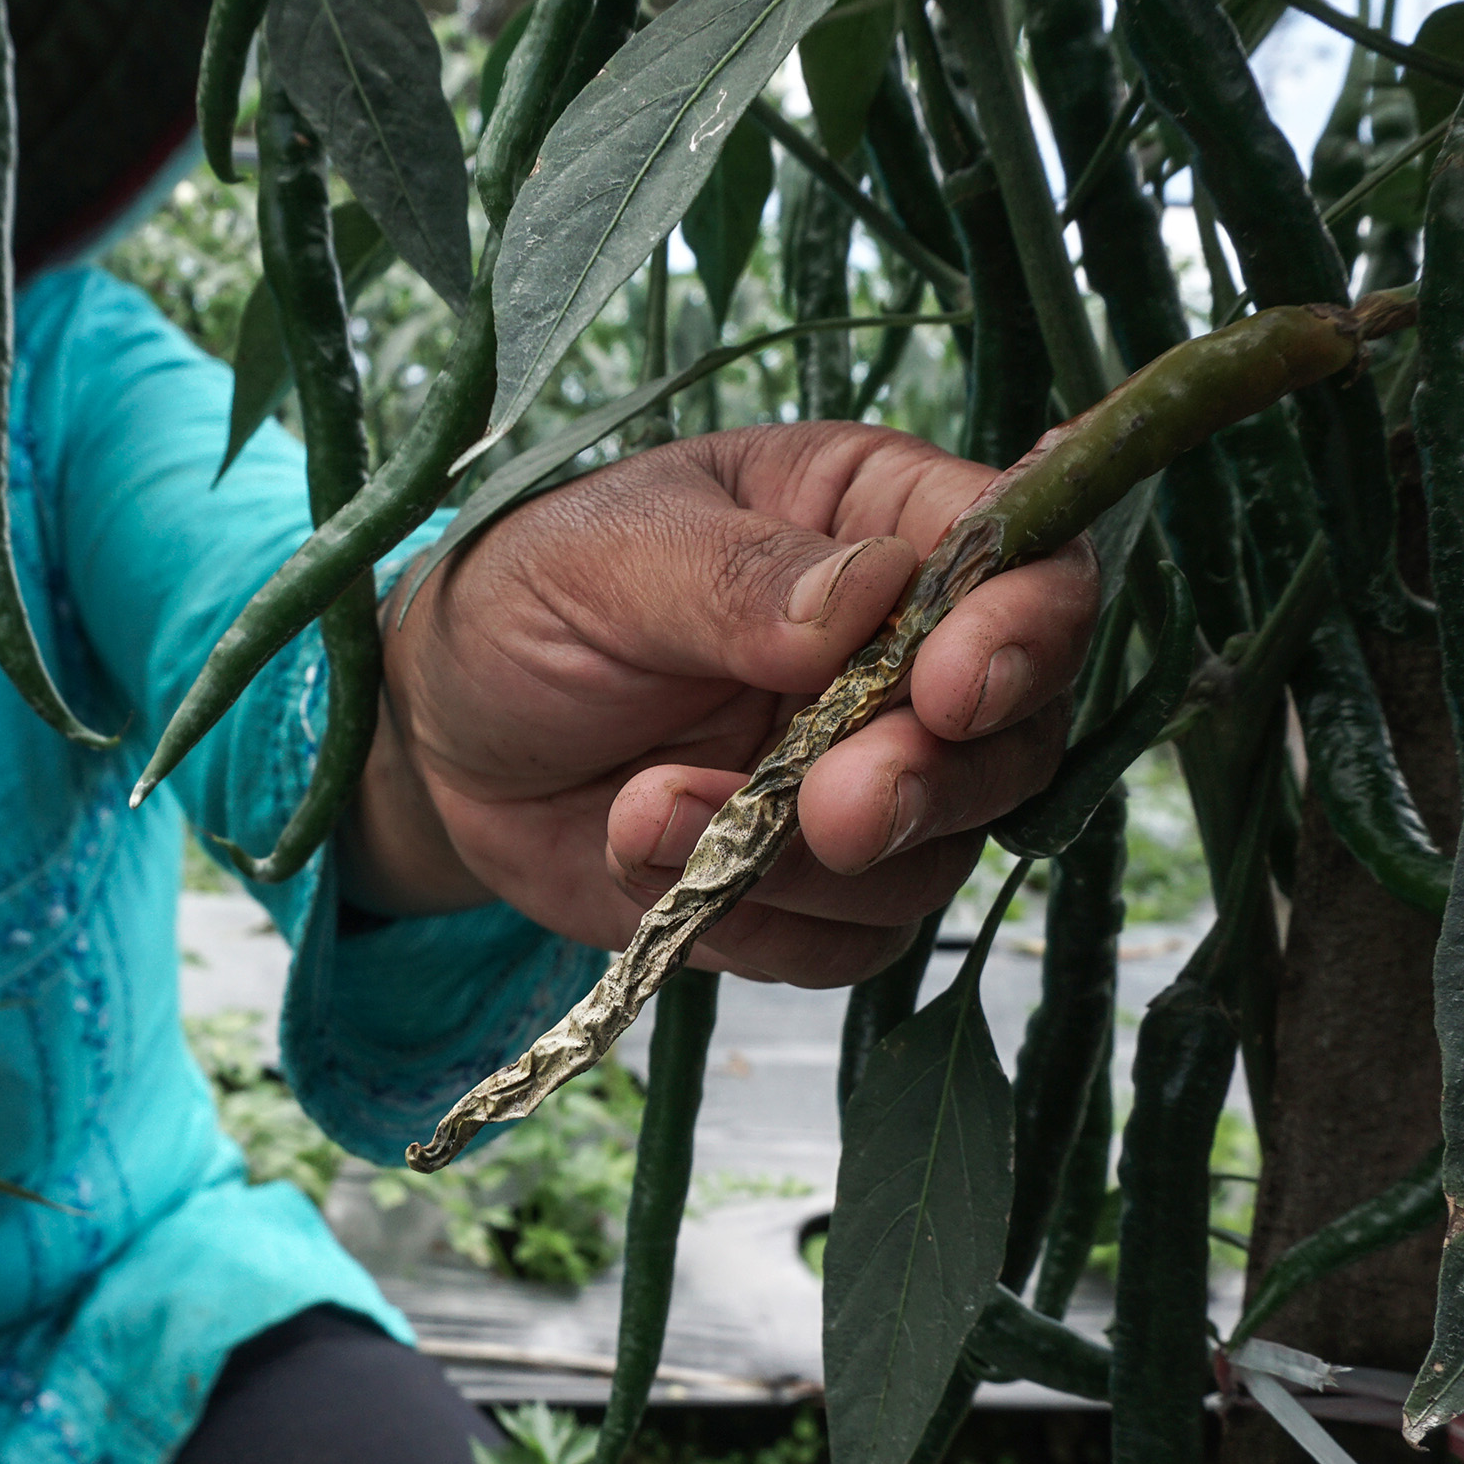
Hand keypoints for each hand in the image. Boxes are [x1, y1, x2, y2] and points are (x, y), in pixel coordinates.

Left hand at [346, 424, 1099, 984]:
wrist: (434, 739)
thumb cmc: (521, 600)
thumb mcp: (608, 556)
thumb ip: (740, 578)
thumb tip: (876, 595)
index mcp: (876, 521)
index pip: (1029, 566)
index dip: (1023, 634)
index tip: (950, 690)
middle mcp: (900, 655)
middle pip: (1012, 737)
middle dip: (925, 785)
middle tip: (831, 809)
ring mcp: (866, 776)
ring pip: (934, 859)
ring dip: (803, 869)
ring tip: (646, 812)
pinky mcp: (813, 888)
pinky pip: (847, 943)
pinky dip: (757, 928)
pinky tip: (646, 864)